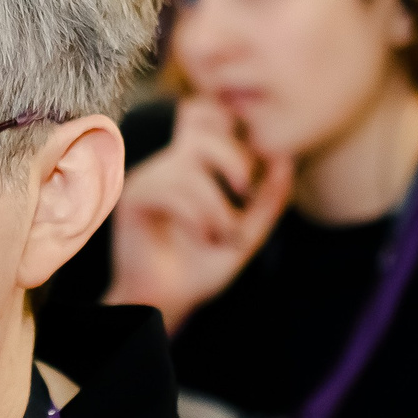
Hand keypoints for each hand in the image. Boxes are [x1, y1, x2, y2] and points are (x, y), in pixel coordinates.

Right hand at [105, 97, 292, 333]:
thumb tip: (285, 160)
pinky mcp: (132, 200)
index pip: (206, 115)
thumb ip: (267, 200)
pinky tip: (202, 237)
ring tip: (222, 236)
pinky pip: (168, 191)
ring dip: (216, 206)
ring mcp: (148, 180)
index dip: (229, 123)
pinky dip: (195, 215)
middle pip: (200, 127)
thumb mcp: (246, 233)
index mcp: (193, 166)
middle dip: (233, 158)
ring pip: (188, 169)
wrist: (166, 302)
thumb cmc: (200, 268)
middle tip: (245, 195)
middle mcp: (167, 166)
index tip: (249, 170)